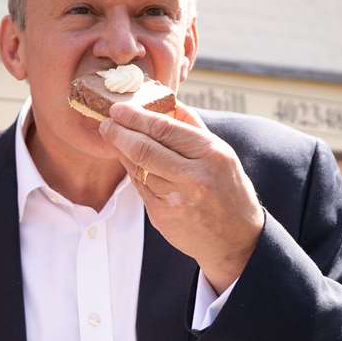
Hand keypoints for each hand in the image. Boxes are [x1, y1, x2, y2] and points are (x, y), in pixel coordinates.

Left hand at [99, 102, 264, 290]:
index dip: (136, 117)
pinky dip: (131, 171)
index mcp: (212, 155)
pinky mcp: (162, 216)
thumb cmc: (228, 189)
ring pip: (138, 168)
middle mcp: (194, 177)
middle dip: (120, 132)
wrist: (235, 240)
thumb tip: (165, 101)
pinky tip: (127, 160)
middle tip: (106, 122)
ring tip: (113, 136)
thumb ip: (193, 127)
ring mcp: (176, 199)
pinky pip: (139, 187)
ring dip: (121, 151)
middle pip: (145, 149)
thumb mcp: (221, 154)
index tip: (119, 109)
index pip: (165, 129)